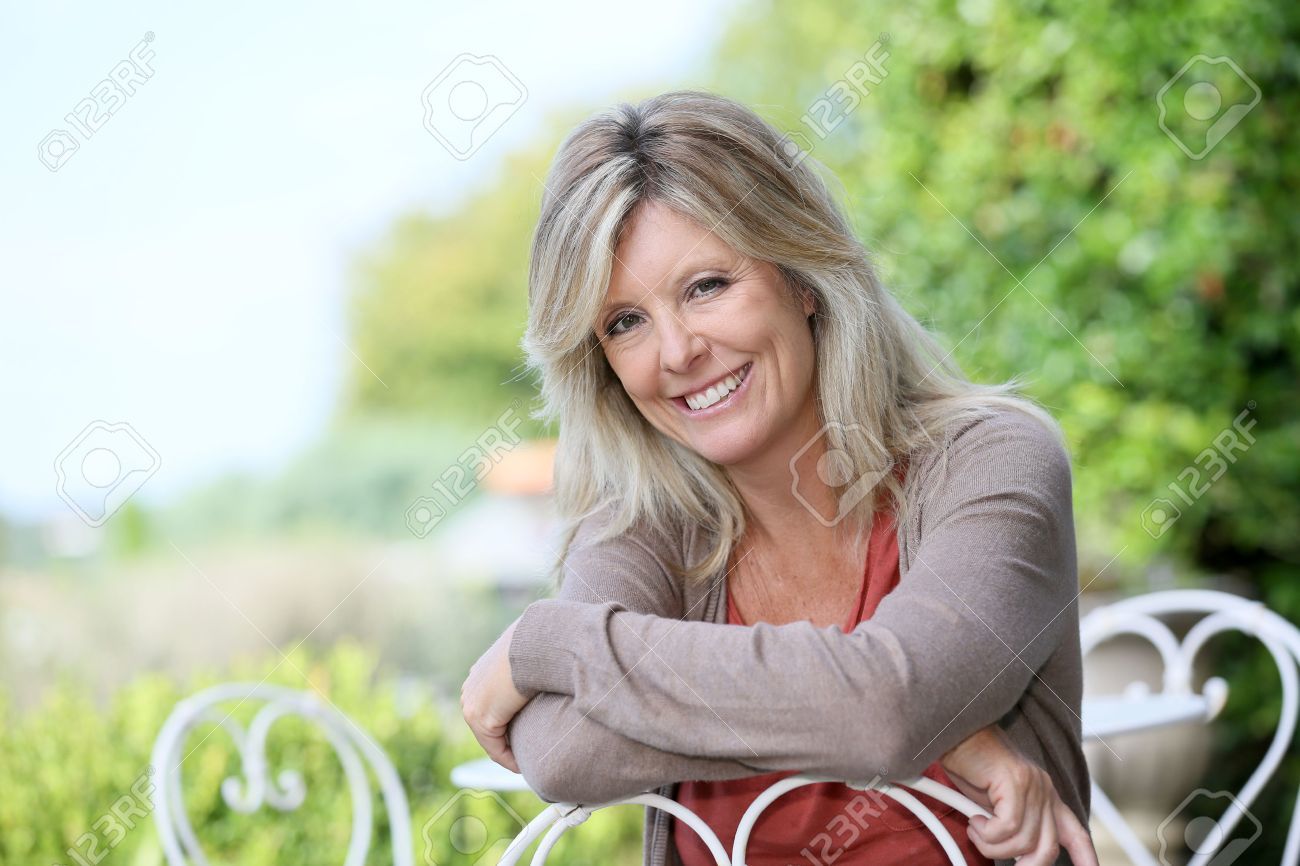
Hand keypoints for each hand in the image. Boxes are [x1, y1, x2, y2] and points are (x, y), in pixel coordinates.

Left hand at [460, 617, 528, 772]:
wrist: (532, 644)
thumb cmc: (539, 645)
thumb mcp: (530, 655)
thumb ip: (529, 666)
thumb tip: (548, 664)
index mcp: (479, 674)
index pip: (491, 708)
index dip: (508, 725)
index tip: (525, 736)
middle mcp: (470, 690)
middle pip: (488, 725)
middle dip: (507, 740)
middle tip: (527, 753)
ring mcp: (471, 704)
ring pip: (490, 738)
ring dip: (508, 751)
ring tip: (527, 762)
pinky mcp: (480, 718)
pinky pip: (494, 748)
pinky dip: (509, 759)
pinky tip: (524, 766)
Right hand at [940, 725, 1097, 865]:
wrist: (955, 733)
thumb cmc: (969, 765)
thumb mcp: (995, 802)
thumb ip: (1011, 823)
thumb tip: (1013, 854)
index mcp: (1045, 795)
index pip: (1075, 833)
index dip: (1086, 857)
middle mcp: (1044, 790)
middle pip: (1048, 848)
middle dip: (1026, 865)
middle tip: (996, 854)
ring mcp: (1033, 786)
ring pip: (1024, 842)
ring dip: (992, 846)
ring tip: (976, 829)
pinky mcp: (1016, 782)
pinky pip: (1007, 827)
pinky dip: (986, 834)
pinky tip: (975, 821)